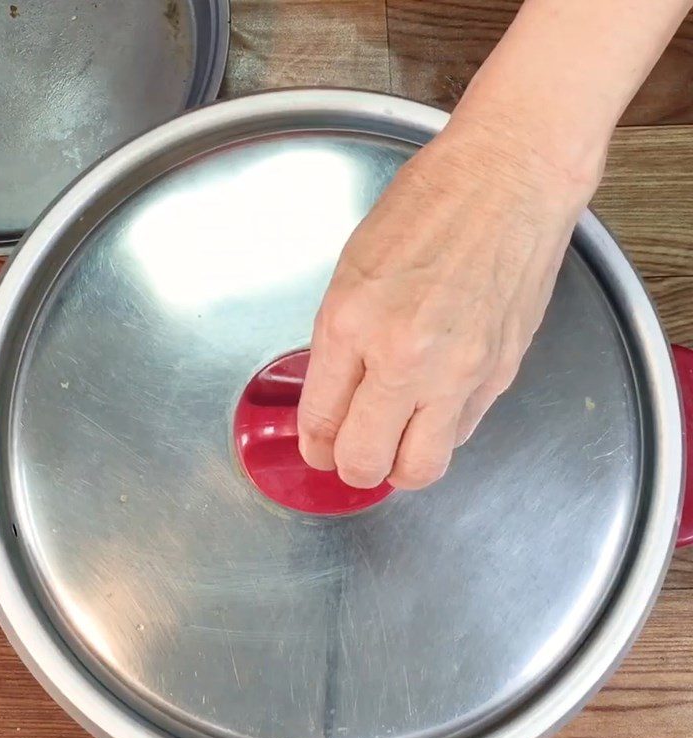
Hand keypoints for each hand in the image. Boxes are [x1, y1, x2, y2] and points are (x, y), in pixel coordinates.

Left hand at [297, 118, 596, 489]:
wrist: (509, 181)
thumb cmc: (428, 207)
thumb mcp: (352, 270)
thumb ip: (339, 345)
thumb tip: (333, 402)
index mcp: (353, 324)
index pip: (321, 420)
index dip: (315, 445)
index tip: (317, 447)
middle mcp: (404, 358)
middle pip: (366, 462)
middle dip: (350, 467)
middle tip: (349, 455)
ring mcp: (458, 372)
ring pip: (420, 469)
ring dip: (398, 466)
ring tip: (393, 441)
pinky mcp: (499, 375)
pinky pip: (459, 435)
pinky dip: (437, 434)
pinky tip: (430, 407)